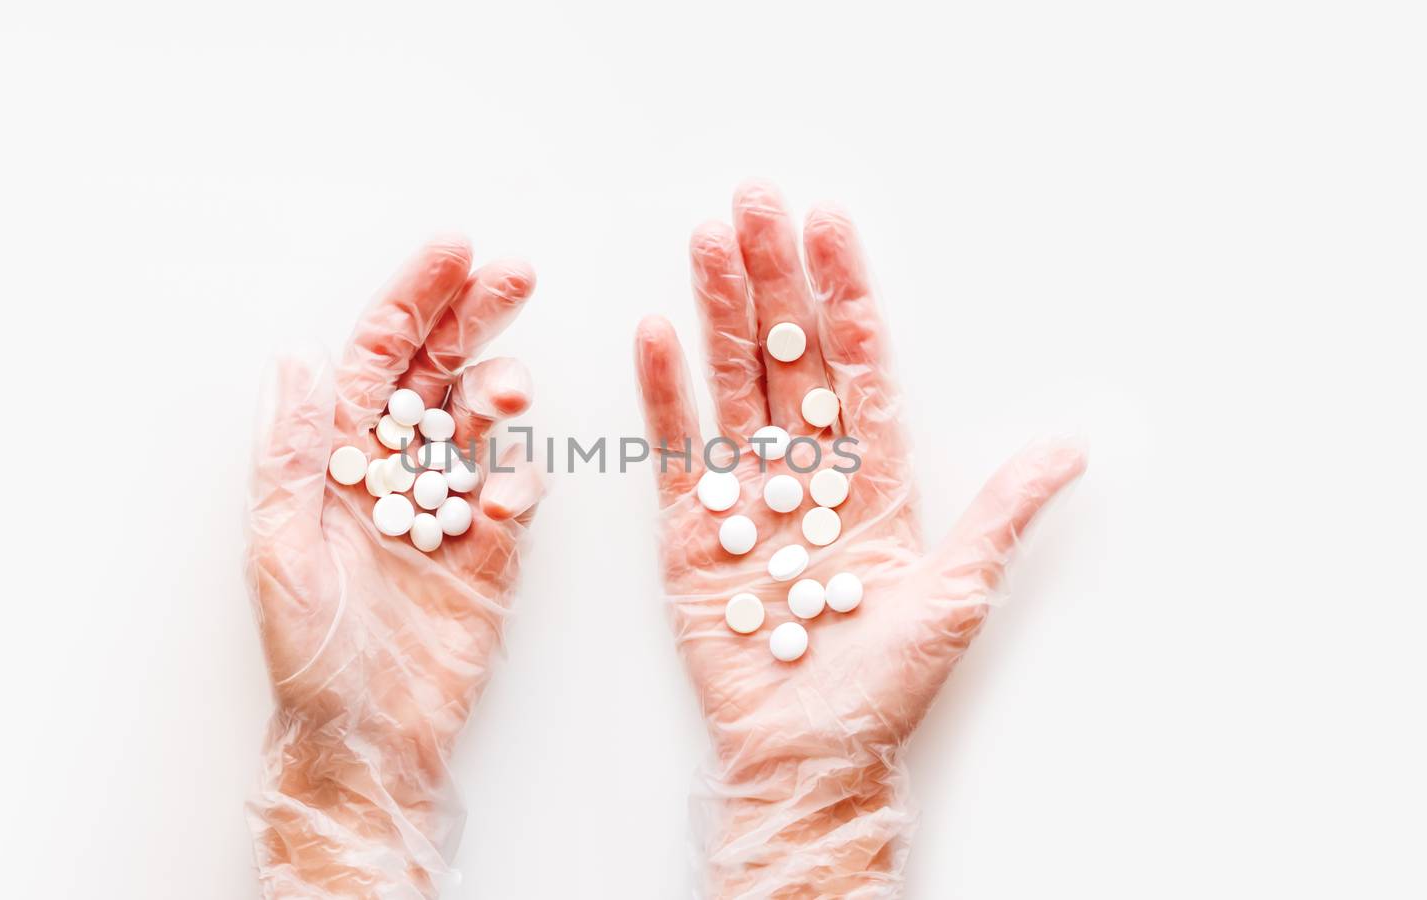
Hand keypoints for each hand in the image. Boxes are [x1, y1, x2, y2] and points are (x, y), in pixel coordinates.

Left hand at [247, 238, 543, 897]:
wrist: (366, 736)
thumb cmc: (309, 648)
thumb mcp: (281, 542)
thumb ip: (293, 449)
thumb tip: (297, 356)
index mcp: (338, 457)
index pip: (380, 357)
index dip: (415, 300)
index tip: (453, 252)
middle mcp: (395, 470)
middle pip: (439, 370)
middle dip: (476, 316)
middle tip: (515, 274)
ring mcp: (447, 506)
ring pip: (482, 424)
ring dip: (497, 395)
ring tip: (506, 391)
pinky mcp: (492, 552)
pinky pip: (515, 496)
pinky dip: (517, 485)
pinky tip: (503, 498)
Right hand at [635, 182, 1085, 897]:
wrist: (807, 753)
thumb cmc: (886, 683)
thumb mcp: (958, 590)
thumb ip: (1004, 510)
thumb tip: (1075, 446)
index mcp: (872, 477)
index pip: (858, 365)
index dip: (845, 294)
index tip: (831, 226)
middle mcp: (807, 473)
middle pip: (787, 356)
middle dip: (774, 278)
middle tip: (756, 201)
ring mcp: (745, 496)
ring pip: (732, 384)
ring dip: (719, 311)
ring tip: (709, 241)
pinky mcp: (691, 530)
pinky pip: (677, 447)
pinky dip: (666, 392)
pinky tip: (662, 330)